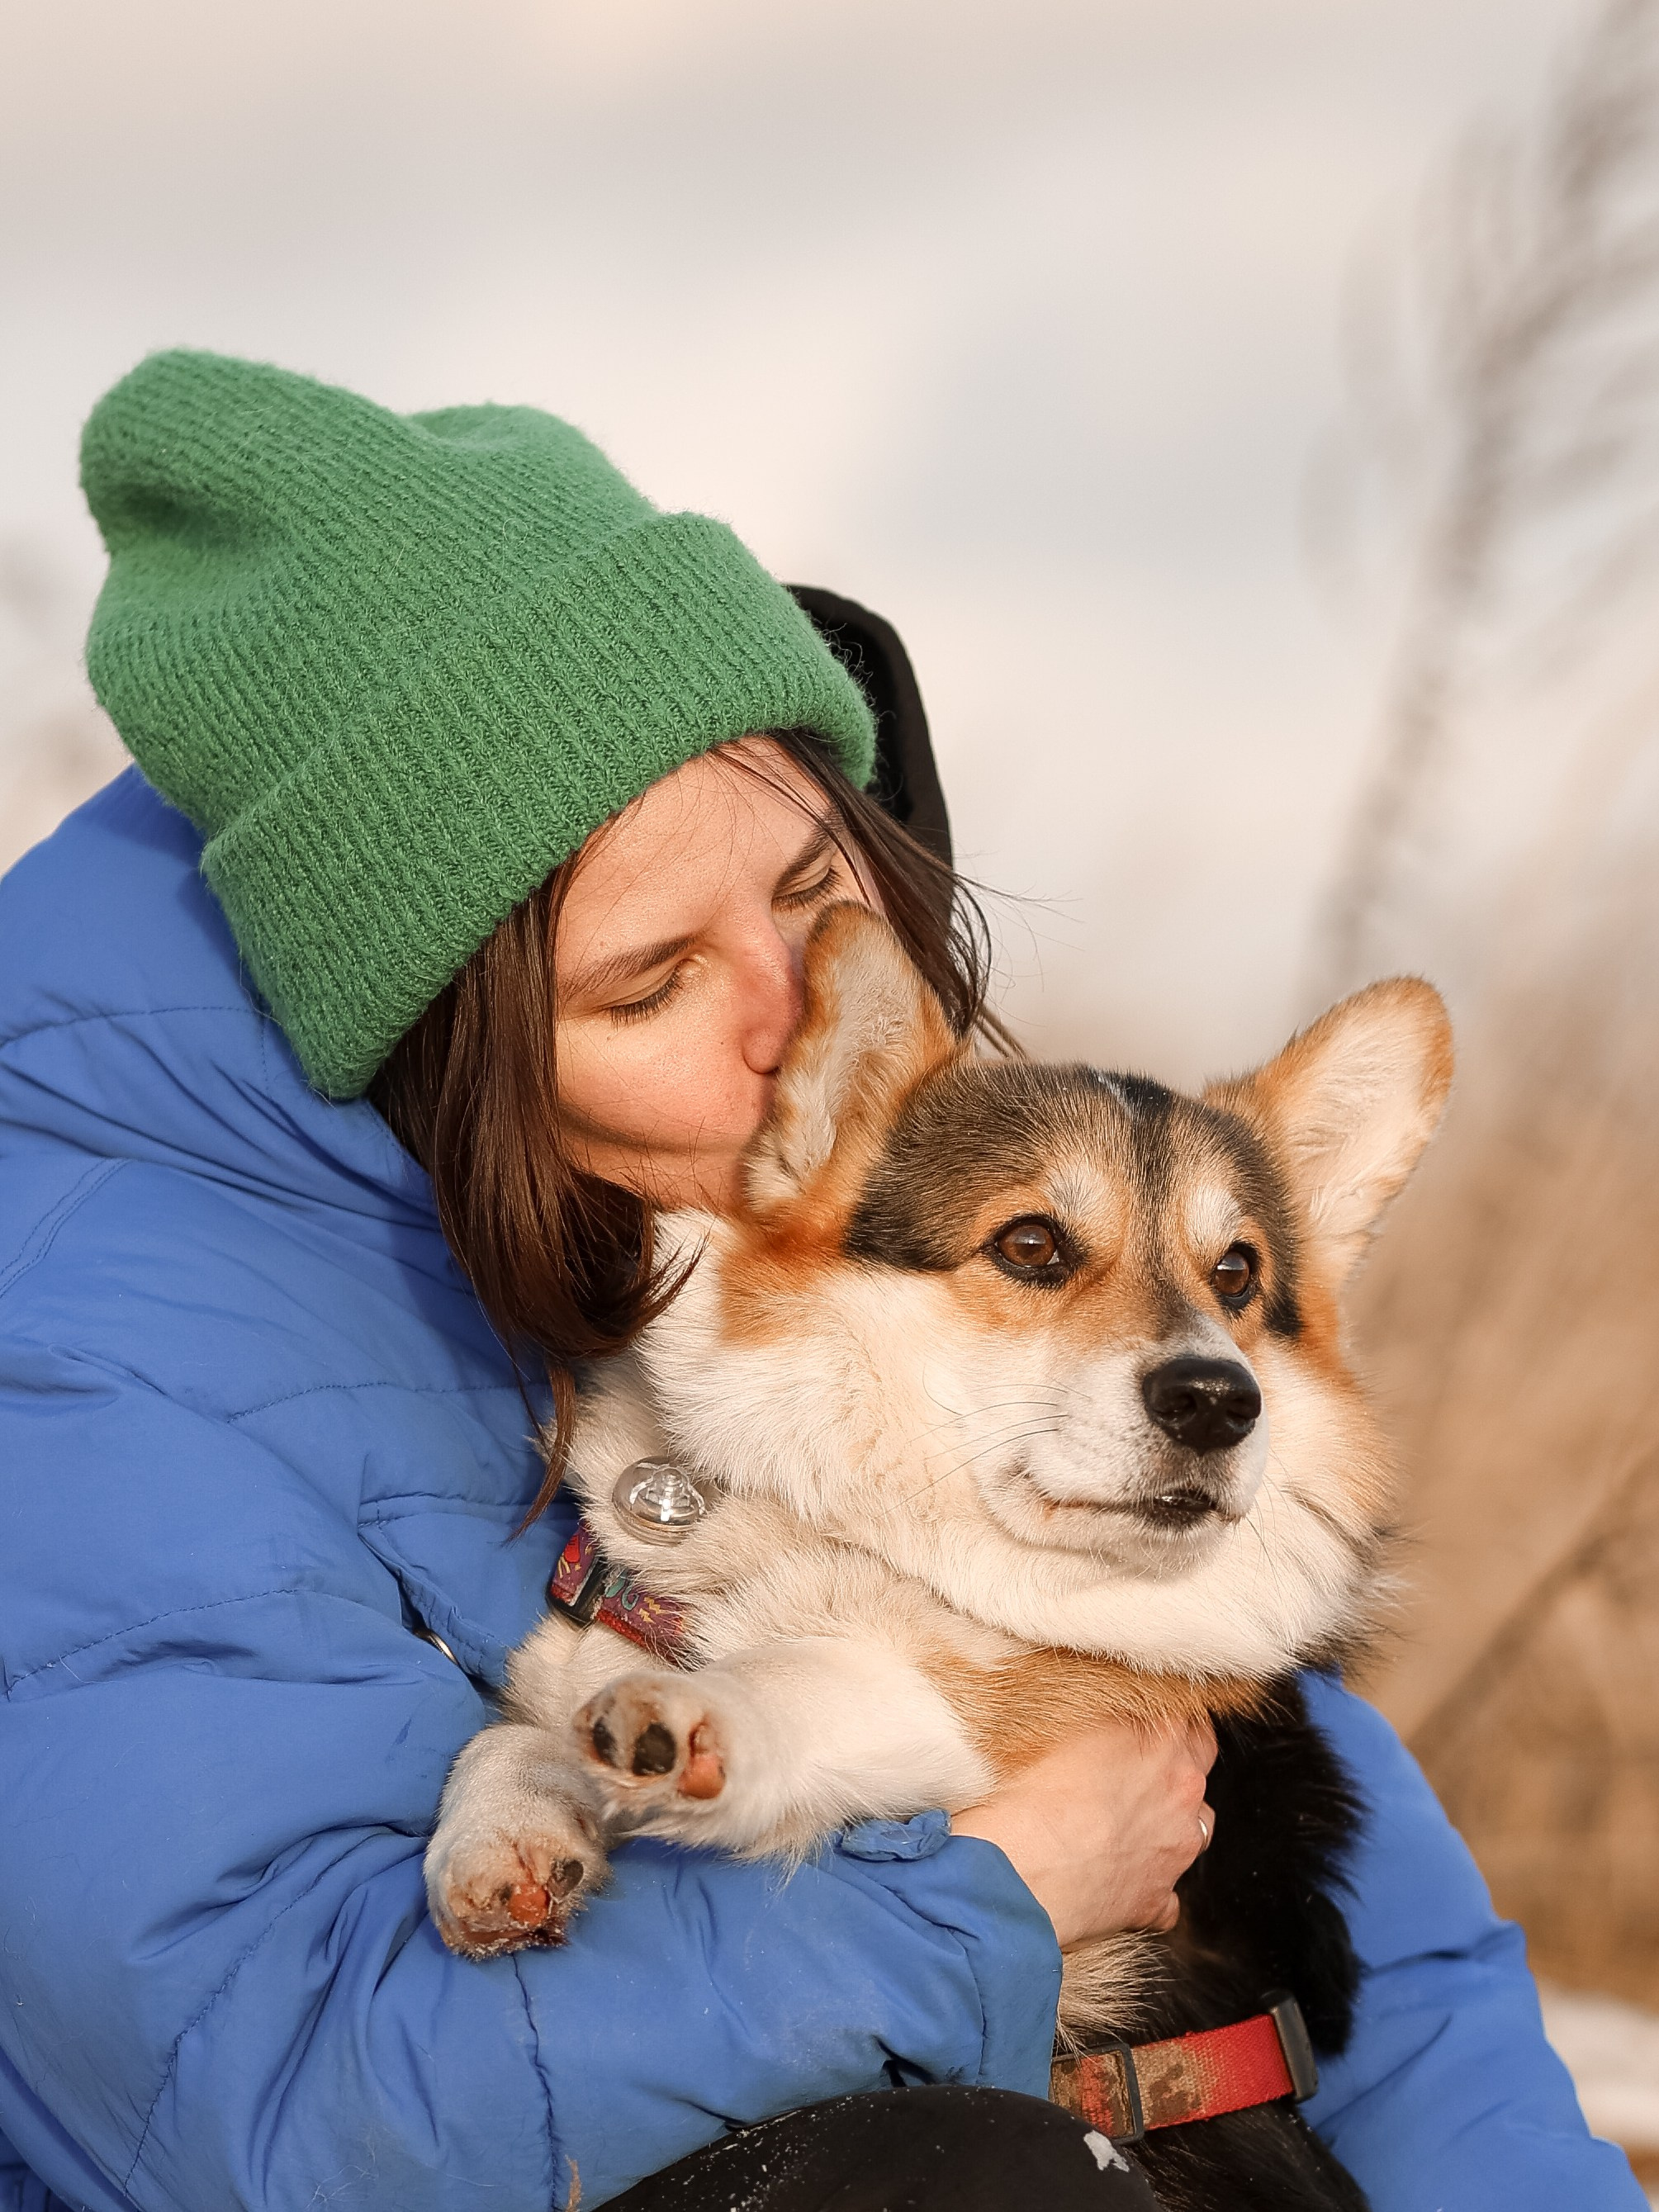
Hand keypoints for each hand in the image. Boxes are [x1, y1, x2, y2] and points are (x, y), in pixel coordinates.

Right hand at [950, 1716, 1216, 1948]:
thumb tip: (1117, 1713)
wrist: (1026, 1868)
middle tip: (1145, 1766)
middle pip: (1201, 1772)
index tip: (1156, 1722)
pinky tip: (1122, 1880)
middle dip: (1182, 1767)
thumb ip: (1112, 1719)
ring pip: (1196, 1832)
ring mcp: (1175, 1853)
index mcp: (1166, 1748)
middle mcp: (1182, 1800)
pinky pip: (1167, 1897)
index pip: (1193, 1723)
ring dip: (1174, 1825)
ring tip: (1132, 1823)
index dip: (1174, 1722)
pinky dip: (1150, 1888)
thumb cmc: (1038, 1794)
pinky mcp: (1155, 1901)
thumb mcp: (1072, 1727)